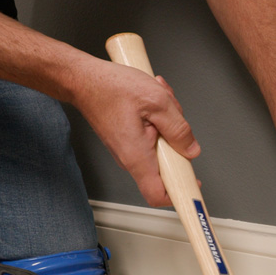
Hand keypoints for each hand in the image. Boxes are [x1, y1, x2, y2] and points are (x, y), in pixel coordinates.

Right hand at [71, 59, 199, 206]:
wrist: (83, 79)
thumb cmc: (110, 87)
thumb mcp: (156, 101)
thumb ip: (178, 128)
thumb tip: (191, 149)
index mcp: (137, 156)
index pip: (158, 195)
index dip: (179, 194)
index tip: (193, 187)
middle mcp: (131, 158)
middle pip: (167, 167)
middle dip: (178, 142)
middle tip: (174, 117)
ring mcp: (129, 150)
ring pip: (161, 148)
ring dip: (168, 125)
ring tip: (160, 101)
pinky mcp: (128, 140)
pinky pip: (152, 137)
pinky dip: (158, 119)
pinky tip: (153, 102)